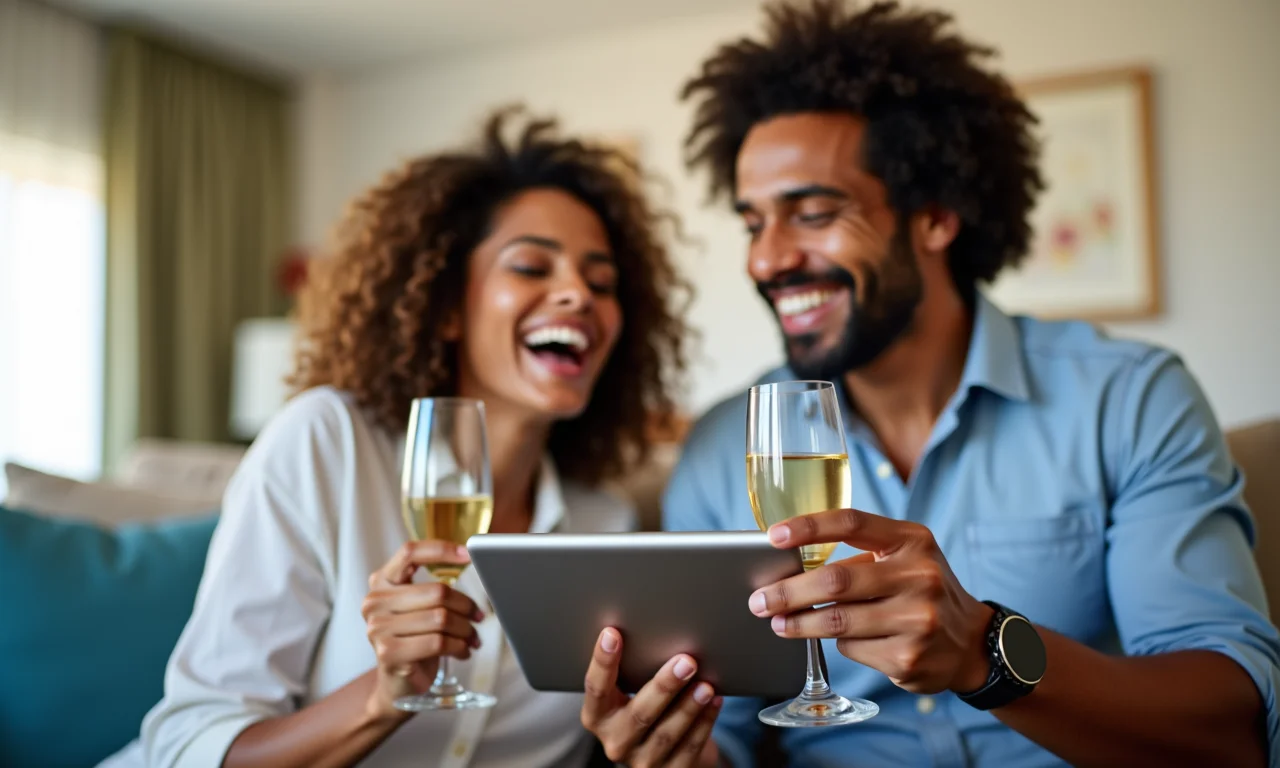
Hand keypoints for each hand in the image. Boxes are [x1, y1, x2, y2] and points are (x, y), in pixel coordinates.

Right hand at [361, 540, 483, 718]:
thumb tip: (471, 568)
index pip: (410, 553)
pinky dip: (459, 646)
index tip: (468, 554)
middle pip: (436, 591)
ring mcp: (378, 628)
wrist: (397, 685)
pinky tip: (462, 651)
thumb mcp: (420, 608)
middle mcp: (374, 602)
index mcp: (381, 582)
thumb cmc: (414, 640)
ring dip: (465, 629)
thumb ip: (434, 588)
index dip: (441, 550)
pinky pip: (438, 642)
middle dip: (466, 605)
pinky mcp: (389, 653)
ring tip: (472, 637)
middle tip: (479, 616)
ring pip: (441, 618)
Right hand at [580, 628, 722, 767]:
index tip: (612, 633)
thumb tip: (652, 630)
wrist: (663, 752)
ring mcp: (642, 762)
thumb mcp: (628, 692)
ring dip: (689, 707)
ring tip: (706, 684)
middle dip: (664, 686)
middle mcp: (615, 742)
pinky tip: (714, 701)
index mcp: (597, 717)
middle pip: (638, 714)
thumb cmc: (643, 707)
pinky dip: (704, 723)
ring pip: (667, 734)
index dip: (602, 661)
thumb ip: (632, 670)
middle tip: (686, 661)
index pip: (595, 688)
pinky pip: (689, 748)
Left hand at [750, 508, 993, 693]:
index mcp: (912, 540)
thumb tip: (790, 564)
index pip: (852, 523)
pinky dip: (835, 644)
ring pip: (837, 622)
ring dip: (799, 624)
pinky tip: (833, 640)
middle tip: (759, 600)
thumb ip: (859, 553)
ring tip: (778, 622)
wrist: (971, 642)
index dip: (809, 527)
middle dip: (788, 592)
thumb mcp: (905, 556)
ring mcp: (916, 620)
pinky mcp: (909, 658)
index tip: (773, 537)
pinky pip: (852, 649)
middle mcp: (918, 576)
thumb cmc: (920, 588)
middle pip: (836, 580)